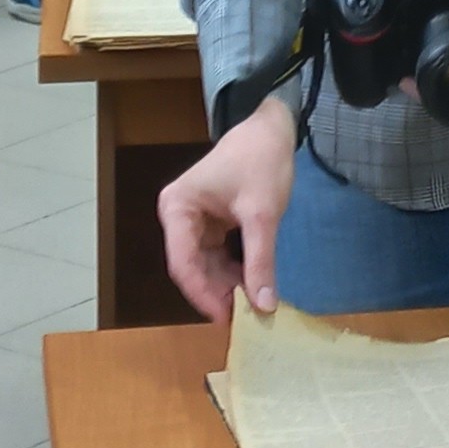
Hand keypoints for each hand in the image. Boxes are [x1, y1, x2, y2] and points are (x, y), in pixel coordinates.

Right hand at [162, 97, 297, 320]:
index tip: (228, 320)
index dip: (203, 296)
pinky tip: (254, 287)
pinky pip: (218, 256)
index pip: (183, 264)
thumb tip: (264, 306)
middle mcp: (178, 217)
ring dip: (228, 286)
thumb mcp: (262, 213)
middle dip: (218, 293)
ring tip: (253, 307)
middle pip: (193, 268)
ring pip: (206, 266)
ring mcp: (193, 222)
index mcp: (178, 209)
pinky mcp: (211, 224)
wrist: (271, 127)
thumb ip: (261, 260)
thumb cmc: (260, 161)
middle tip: (246, 320)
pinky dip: (234, 272)